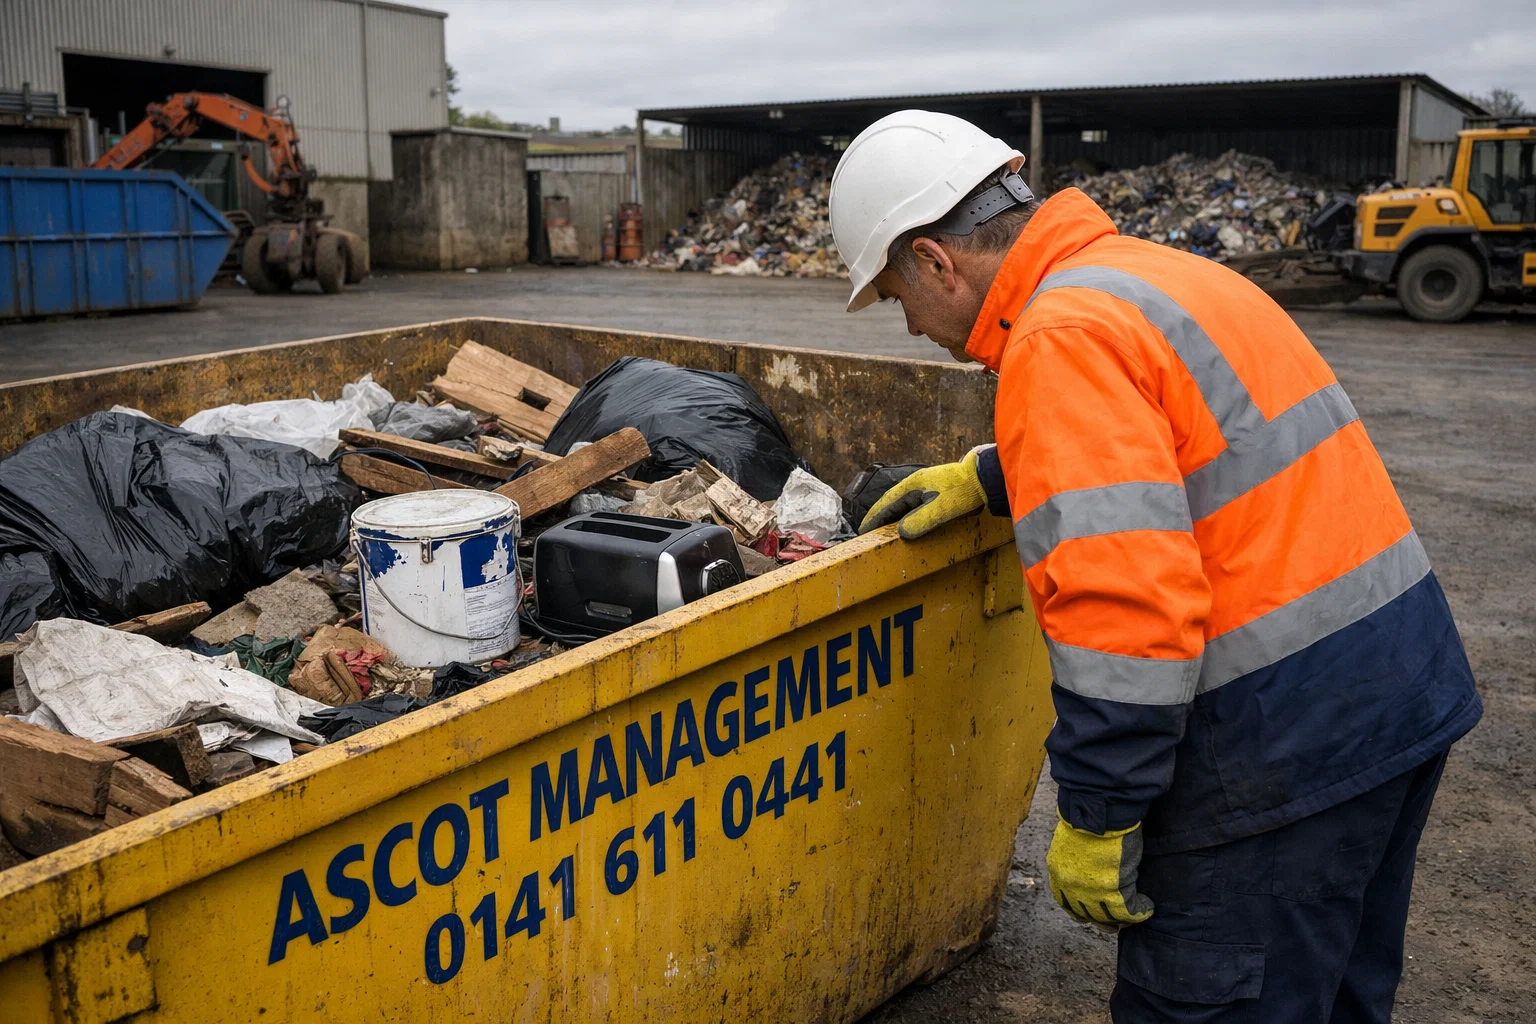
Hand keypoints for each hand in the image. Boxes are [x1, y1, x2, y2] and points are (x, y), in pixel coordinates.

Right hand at [858, 450, 986, 539]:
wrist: (985, 478)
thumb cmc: (963, 491)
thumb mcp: (941, 509)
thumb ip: (920, 521)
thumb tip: (902, 532)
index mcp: (912, 485)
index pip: (886, 503)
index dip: (873, 518)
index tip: (862, 530)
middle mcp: (915, 485)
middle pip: (891, 503)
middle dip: (879, 518)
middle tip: (869, 533)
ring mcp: (926, 487)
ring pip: (903, 505)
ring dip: (893, 517)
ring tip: (884, 531)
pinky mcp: (936, 493)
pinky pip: (914, 506)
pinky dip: (906, 516)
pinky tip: (907, 524)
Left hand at [1045, 814, 1154, 928]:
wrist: (1101, 811)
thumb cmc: (1090, 817)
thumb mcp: (1073, 843)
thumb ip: (1077, 862)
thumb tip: (1089, 869)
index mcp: (1058, 873)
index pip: (1066, 903)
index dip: (1081, 911)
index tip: (1091, 914)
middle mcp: (1071, 887)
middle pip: (1088, 914)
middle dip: (1103, 919)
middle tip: (1116, 921)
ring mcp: (1092, 892)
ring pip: (1109, 916)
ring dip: (1124, 918)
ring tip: (1136, 912)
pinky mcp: (1114, 892)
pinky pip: (1130, 911)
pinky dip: (1141, 911)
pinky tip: (1148, 908)